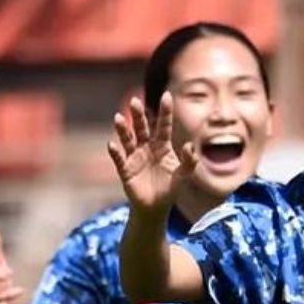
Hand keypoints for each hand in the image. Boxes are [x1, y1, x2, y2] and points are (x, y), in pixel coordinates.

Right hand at [107, 94, 196, 215]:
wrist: (155, 208)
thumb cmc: (170, 190)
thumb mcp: (183, 176)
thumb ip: (189, 162)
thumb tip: (191, 146)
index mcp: (162, 146)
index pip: (164, 125)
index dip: (165, 112)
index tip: (166, 96)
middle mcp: (147, 148)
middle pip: (142, 128)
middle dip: (138, 115)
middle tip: (135, 101)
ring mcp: (135, 157)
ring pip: (128, 140)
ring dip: (123, 129)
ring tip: (118, 118)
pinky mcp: (125, 170)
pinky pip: (119, 159)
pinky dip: (115, 153)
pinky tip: (112, 145)